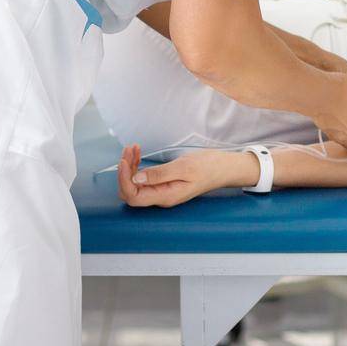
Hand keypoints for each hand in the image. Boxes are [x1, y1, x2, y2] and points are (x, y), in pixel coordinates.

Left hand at [117, 144, 241, 207]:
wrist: (222, 168)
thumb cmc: (208, 167)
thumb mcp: (184, 167)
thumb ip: (159, 175)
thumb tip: (136, 179)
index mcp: (166, 196)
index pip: (134, 196)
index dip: (124, 180)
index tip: (124, 160)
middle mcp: (161, 196)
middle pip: (131, 191)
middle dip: (125, 171)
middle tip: (129, 150)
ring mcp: (161, 190)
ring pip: (135, 183)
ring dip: (130, 165)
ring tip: (133, 148)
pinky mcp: (162, 183)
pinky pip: (143, 178)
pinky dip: (137, 165)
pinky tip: (138, 152)